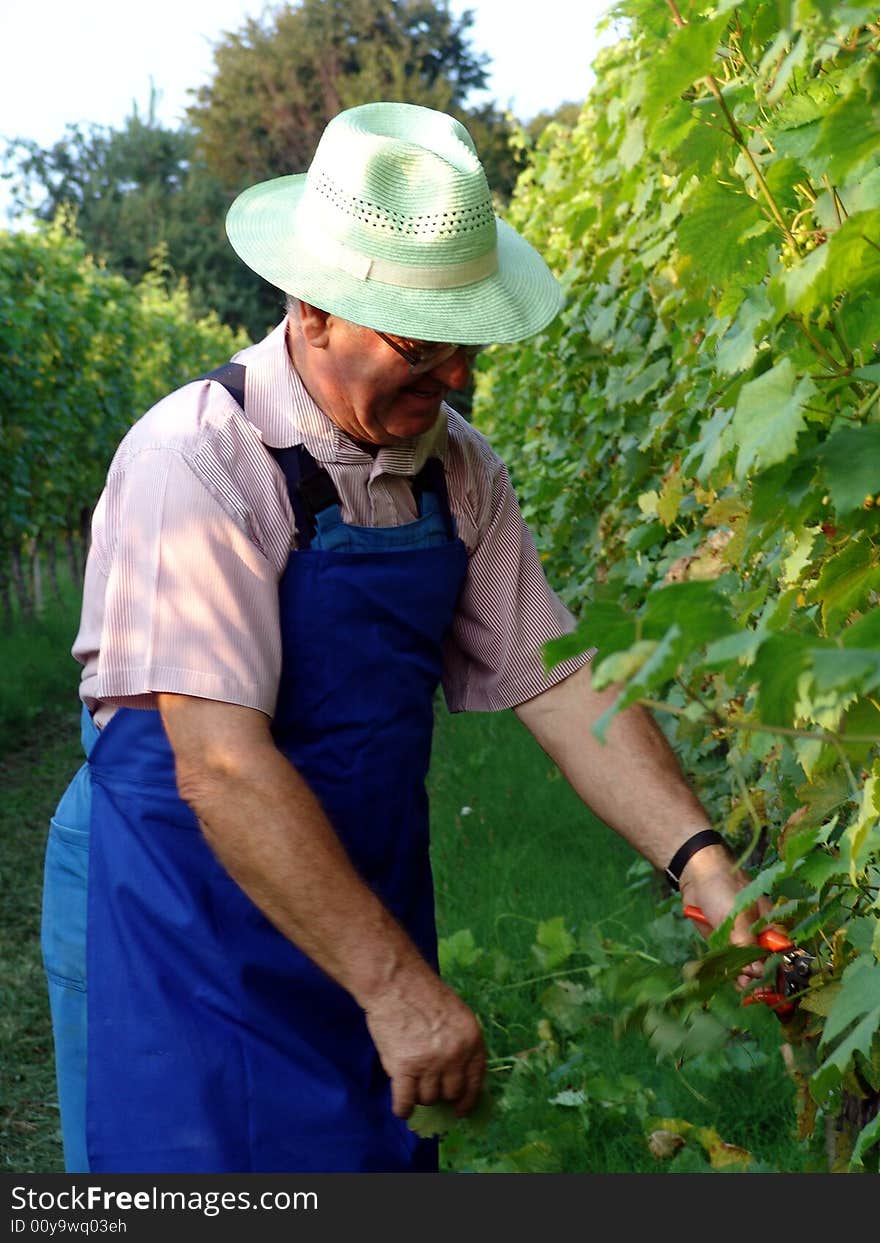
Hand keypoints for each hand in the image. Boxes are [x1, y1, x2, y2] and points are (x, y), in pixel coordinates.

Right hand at [364, 970, 485, 1119]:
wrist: (395, 983)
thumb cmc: (422, 993)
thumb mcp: (456, 1015)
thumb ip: (461, 1044)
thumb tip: (458, 1076)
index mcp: (472, 1039)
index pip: (475, 1081)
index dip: (468, 1099)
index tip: (460, 1110)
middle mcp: (455, 1055)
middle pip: (451, 1093)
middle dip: (440, 1093)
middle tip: (427, 1084)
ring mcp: (430, 1064)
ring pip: (428, 1098)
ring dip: (419, 1095)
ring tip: (410, 1082)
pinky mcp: (404, 1068)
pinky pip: (405, 1102)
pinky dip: (403, 1108)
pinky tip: (401, 1107)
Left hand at [678, 843, 772, 989]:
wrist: (696, 878)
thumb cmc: (724, 889)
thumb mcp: (738, 916)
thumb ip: (747, 943)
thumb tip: (758, 971)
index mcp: (771, 924)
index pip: (781, 951)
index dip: (778, 968)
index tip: (773, 985)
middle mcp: (759, 935)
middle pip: (765, 963)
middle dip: (762, 978)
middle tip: (757, 992)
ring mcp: (741, 941)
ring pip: (748, 967)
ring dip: (747, 979)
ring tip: (744, 989)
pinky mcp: (724, 945)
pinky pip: (732, 964)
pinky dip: (733, 974)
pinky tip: (735, 984)